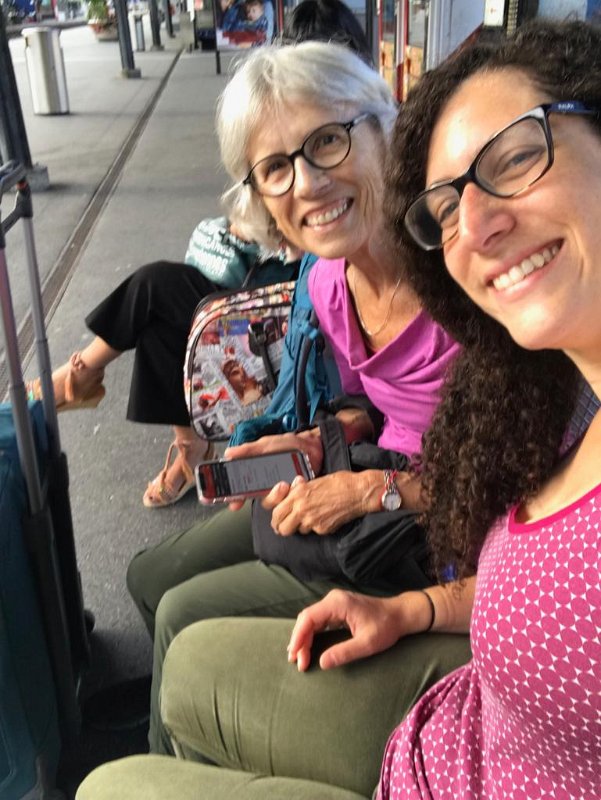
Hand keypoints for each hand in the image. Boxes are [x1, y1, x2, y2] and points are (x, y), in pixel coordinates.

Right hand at [223, 431, 322, 510]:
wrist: (313, 446)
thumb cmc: (288, 444)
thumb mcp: (266, 444)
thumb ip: (247, 450)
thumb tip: (228, 453)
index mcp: (256, 473)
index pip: (240, 488)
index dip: (233, 497)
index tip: (230, 501)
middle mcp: (265, 484)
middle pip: (254, 498)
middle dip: (261, 498)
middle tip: (269, 488)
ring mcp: (279, 491)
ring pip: (271, 502)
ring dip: (277, 494)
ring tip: (285, 483)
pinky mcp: (293, 495)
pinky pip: (288, 501)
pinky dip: (291, 492)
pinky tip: (296, 481)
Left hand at [262, 471, 368, 534]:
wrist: (358, 491)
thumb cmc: (339, 482)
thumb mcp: (313, 481)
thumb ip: (299, 491)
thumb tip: (290, 496)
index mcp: (298, 495)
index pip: (276, 512)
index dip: (276, 518)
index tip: (278, 519)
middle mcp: (302, 509)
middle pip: (283, 529)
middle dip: (284, 527)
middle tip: (289, 524)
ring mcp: (312, 521)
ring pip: (299, 531)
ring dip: (303, 526)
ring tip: (313, 516)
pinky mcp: (323, 529)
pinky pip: (314, 531)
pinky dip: (318, 527)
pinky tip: (325, 517)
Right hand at [287, 590, 410, 671]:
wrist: (400, 614)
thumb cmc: (386, 627)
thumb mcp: (367, 643)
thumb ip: (344, 652)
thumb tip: (322, 663)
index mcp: (337, 603)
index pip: (309, 617)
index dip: (299, 637)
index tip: (295, 655)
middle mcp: (332, 599)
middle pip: (306, 618)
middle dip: (299, 640)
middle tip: (297, 662)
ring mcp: (335, 602)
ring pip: (311, 619)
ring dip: (304, 638)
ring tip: (298, 657)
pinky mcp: (337, 608)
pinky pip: (318, 620)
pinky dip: (311, 634)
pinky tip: (307, 646)